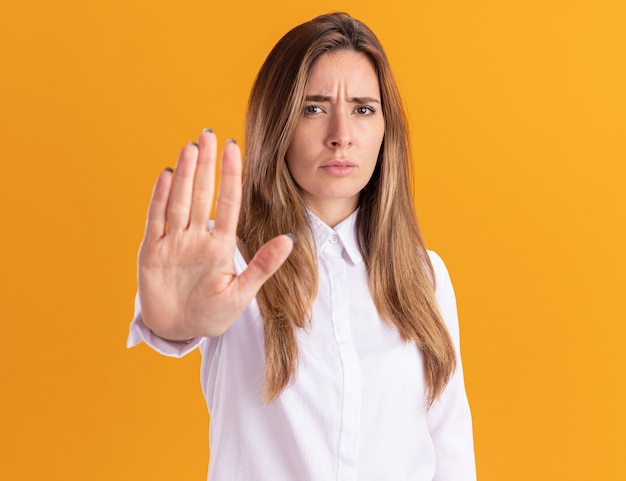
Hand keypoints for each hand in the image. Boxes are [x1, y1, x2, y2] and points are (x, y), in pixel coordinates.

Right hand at [137, 130, 293, 340]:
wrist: (179, 332)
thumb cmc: (212, 315)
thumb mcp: (241, 293)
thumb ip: (263, 266)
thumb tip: (290, 240)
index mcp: (220, 246)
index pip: (228, 203)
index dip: (230, 175)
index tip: (234, 148)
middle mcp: (196, 238)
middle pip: (201, 194)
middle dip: (205, 165)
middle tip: (208, 134)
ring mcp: (173, 242)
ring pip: (179, 201)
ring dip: (184, 174)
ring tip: (190, 147)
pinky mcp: (151, 252)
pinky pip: (155, 220)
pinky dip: (159, 198)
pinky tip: (166, 175)